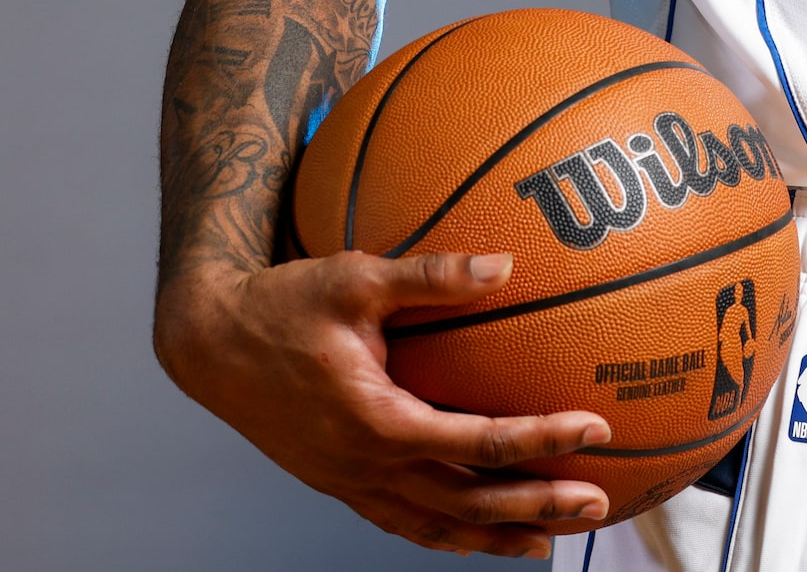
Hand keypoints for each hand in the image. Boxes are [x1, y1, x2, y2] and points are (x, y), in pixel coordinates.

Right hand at [155, 250, 610, 558]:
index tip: (595, 428)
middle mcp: (363, 465)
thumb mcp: (356, 276)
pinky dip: (448, 533)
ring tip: (551, 542)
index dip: (540, 440)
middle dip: (535, 507)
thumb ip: (432, 274)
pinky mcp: (338, 482)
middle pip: (465, 504)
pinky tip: (479, 529)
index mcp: (376, 421)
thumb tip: (506, 263)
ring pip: (433, 528)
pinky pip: (403, 522)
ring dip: (495, 536)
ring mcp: (348, 482)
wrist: (208, 344)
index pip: (477, 443)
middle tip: (597, 503)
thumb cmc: (284, 302)